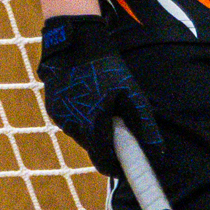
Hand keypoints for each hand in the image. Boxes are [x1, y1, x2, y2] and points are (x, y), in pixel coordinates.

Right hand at [34, 15, 163, 179]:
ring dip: (94, 127)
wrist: (74, 42)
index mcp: (91, 126)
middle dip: (107, 142)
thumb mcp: (131, 95)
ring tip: (103, 102)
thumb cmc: (106, 68)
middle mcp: (71, 126)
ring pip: (81, 133)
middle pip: (93, 148)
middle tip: (119, 123)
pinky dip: (82, 115)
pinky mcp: (52, 107)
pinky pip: (70, 120)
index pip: (104, 163)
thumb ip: (143, 127)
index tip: (128, 166)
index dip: (118, 167)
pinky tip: (88, 95)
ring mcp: (59, 117)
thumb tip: (156, 154)